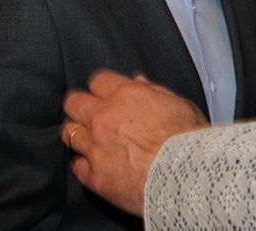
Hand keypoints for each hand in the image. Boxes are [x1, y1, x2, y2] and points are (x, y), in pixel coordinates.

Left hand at [62, 69, 208, 215]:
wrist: (184, 174)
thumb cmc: (186, 139)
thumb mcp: (178, 103)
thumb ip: (153, 90)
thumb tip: (139, 82)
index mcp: (126, 95)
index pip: (98, 80)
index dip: (102, 86)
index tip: (104, 92)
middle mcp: (104, 118)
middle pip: (74, 102)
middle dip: (80, 105)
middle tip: (88, 111)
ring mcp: (94, 147)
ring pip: (69, 133)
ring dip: (78, 133)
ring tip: (90, 138)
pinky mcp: (93, 175)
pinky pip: (76, 164)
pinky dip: (84, 162)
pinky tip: (95, 162)